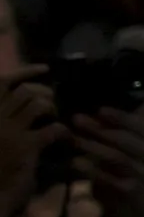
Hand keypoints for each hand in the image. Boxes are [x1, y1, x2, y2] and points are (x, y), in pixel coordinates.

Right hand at [0, 69, 61, 213]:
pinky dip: (63, 131)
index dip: (25, 72)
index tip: (44, 69)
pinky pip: (53, 128)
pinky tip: (64, 139)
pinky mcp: (25, 147)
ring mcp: (8, 132)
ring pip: (38, 104)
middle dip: (44, 93)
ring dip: (52, 109)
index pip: (1, 83)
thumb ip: (4, 119)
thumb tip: (26, 103)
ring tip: (55, 119)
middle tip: (53, 104)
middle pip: (24, 91)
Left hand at [67, 106, 143, 201]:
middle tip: (76, 119)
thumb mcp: (115, 143)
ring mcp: (141, 172)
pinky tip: (75, 162)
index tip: (100, 110)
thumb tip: (83, 110)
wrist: (125, 202)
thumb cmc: (116, 166)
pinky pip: (111, 179)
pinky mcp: (130, 189)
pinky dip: (92, 170)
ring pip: (119, 157)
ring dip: (93, 147)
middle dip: (99, 128)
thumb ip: (106, 127)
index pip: (139, 123)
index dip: (121, 117)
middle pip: (126, 139)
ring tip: (73, 140)